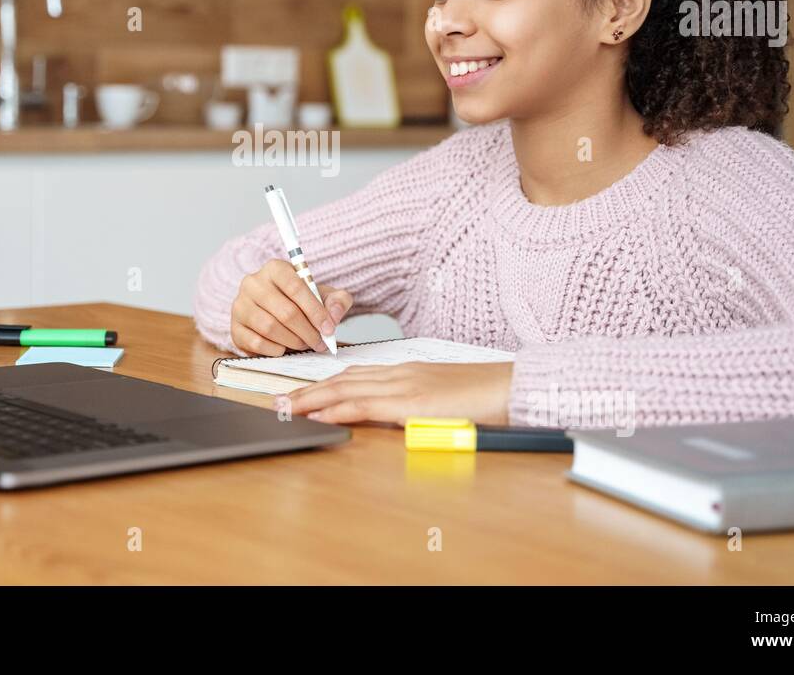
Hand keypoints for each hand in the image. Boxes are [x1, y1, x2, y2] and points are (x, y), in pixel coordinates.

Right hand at [231, 259, 352, 355]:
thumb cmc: (302, 303)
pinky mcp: (234, 328)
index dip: (315, 311)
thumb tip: (333, 314)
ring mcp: (240, 305)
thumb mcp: (325, 296)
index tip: (329, 328)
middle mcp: (253, 283)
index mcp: (275, 269)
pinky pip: (257, 343)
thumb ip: (338, 300)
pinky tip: (285, 347)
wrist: (276, 313)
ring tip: (304, 344)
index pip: (296, 287)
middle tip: (320, 342)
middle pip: (285, 311)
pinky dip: (276, 350)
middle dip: (307, 332)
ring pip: (270, 328)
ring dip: (293, 341)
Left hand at [280, 362, 513, 425]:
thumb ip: (418, 406)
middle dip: (309, 390)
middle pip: (343, 379)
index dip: (327, 383)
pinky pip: (363, 405)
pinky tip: (318, 415)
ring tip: (287, 408)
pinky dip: (336, 408)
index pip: (356, 375)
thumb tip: (398, 420)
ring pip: (345, 388)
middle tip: (281, 401)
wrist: (512, 387)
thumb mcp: (444, 401)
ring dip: (312, 398)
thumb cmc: (486, 397)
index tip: (304, 392)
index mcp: (407, 373)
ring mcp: (403, 385)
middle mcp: (399, 373)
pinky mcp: (409, 403)